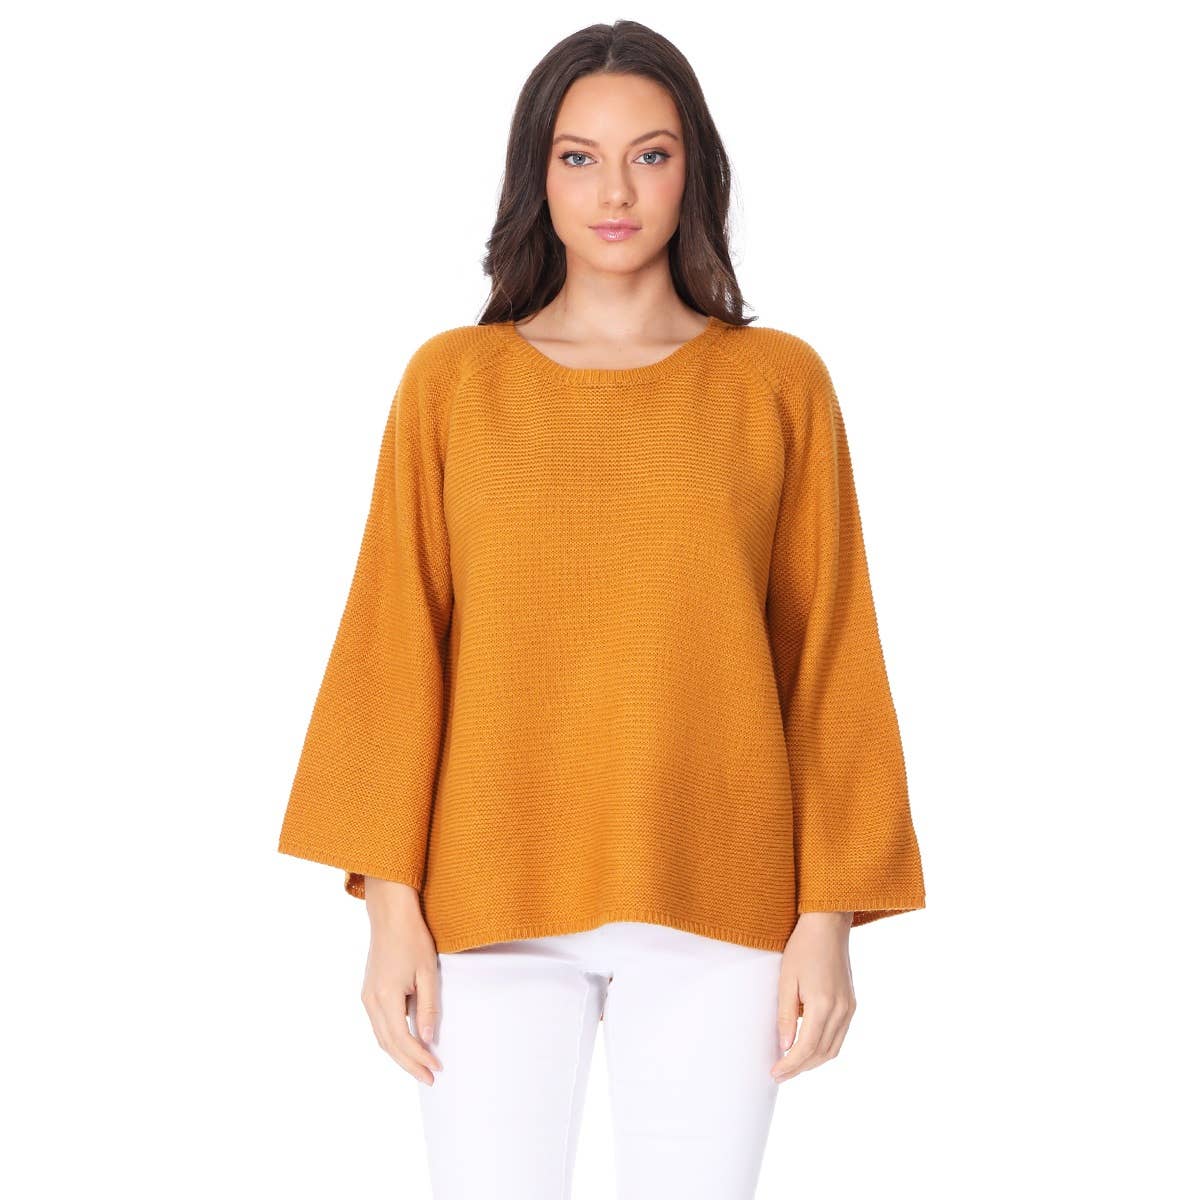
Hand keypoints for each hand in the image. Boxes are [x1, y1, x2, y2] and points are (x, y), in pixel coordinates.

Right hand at [360, 877, 443, 1084]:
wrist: (390, 915)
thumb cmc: (413, 938)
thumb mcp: (428, 973)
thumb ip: (427, 1008)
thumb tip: (428, 1040)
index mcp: (385, 997)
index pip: (402, 1040)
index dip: (419, 1058)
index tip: (436, 1069)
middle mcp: (371, 1001)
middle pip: (389, 1044)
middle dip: (409, 1064)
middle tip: (429, 1078)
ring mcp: (367, 996)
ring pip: (382, 1037)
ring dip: (400, 1054)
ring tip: (421, 1066)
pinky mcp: (369, 992)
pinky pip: (380, 1025)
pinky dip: (393, 1039)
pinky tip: (408, 1044)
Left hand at [771, 911, 855, 1081]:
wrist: (828, 925)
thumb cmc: (803, 947)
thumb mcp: (786, 979)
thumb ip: (785, 1015)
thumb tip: (784, 1046)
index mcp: (823, 1004)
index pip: (806, 1048)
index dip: (790, 1065)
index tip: (774, 1073)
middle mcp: (841, 1010)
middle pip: (821, 1053)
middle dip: (800, 1068)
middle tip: (779, 1074)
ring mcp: (850, 1008)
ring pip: (833, 1049)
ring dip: (813, 1062)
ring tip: (791, 1065)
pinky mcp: (852, 1004)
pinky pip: (839, 1036)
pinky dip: (823, 1048)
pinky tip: (808, 1047)